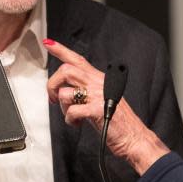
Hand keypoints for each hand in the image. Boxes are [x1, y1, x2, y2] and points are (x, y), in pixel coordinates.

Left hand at [44, 40, 168, 173]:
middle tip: (54, 99)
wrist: (134, 137)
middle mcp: (98, 83)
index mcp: (99, 79)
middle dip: (52, 85)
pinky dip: (70, 120)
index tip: (48, 44)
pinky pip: (72, 111)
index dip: (61, 50)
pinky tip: (77, 123)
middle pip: (66, 71)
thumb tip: (67, 90)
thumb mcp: (103, 98)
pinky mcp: (97, 110)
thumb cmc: (118, 121)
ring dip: (62, 107)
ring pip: (65, 92)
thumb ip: (88, 90)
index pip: (78, 59)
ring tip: (71, 115)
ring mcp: (98, 96)